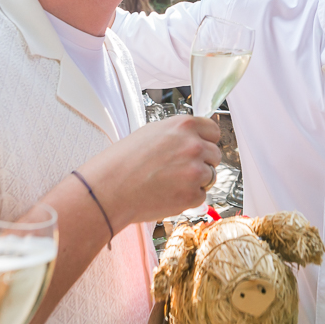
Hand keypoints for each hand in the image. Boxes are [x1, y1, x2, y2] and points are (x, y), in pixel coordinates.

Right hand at [81, 115, 220, 224]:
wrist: (109, 189)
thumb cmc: (123, 161)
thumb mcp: (152, 132)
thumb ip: (178, 134)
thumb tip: (195, 138)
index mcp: (184, 125)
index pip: (214, 131)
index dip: (206, 141)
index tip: (201, 147)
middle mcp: (194, 145)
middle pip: (215, 154)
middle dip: (202, 162)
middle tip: (180, 169)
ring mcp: (195, 170)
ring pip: (210, 176)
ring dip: (196, 181)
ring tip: (169, 182)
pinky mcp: (192, 194)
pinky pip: (201, 196)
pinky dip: (188, 198)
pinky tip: (167, 193)